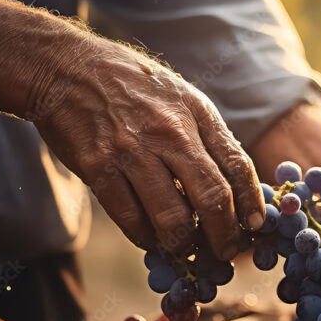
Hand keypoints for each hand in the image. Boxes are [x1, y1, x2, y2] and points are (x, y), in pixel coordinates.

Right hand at [0, 0, 264, 259]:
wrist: (66, 68)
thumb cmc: (129, 85)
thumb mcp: (179, 96)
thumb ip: (205, 136)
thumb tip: (231, 186)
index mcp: (197, 113)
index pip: (238, 166)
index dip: (252, 203)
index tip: (255, 225)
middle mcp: (171, 133)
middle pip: (213, 198)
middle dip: (224, 235)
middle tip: (225, 252)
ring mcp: (133, 152)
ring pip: (173, 219)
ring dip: (184, 244)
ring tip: (185, 248)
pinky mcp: (99, 170)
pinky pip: (132, 221)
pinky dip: (147, 239)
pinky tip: (151, 239)